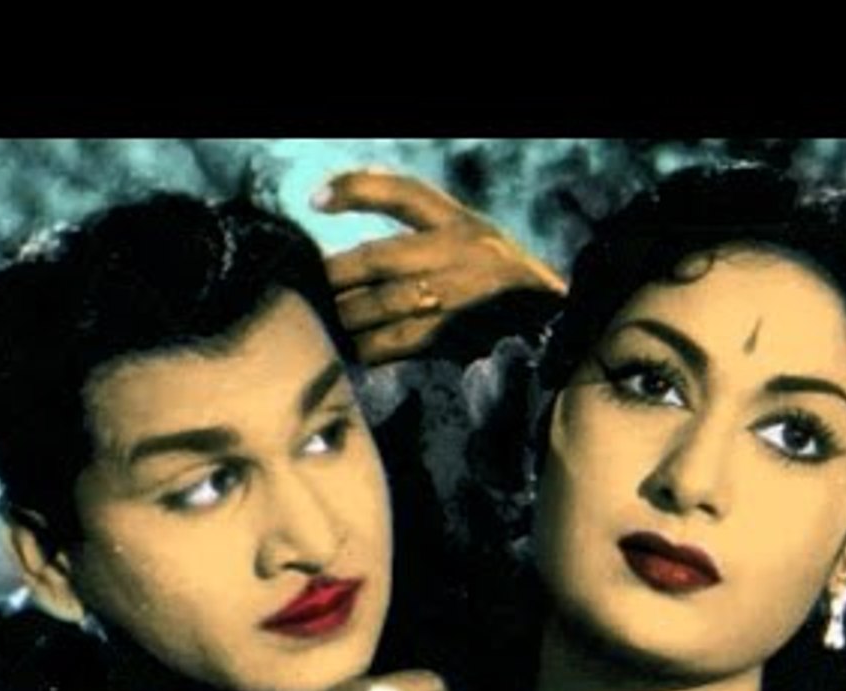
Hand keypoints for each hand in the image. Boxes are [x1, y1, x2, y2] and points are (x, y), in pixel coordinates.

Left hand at [316, 168, 566, 364]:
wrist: (542, 322)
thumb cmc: (486, 272)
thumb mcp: (461, 229)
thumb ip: (408, 216)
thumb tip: (327, 203)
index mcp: (456, 222)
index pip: (404, 194)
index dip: (357, 190)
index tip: (315, 201)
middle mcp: (455, 256)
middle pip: (377, 258)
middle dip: (335, 273)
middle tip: (303, 281)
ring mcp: (452, 299)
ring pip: (379, 305)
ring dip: (342, 314)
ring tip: (319, 317)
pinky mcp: (447, 339)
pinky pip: (390, 344)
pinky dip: (361, 346)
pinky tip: (345, 346)